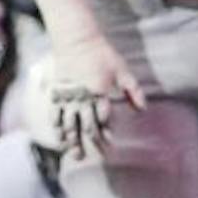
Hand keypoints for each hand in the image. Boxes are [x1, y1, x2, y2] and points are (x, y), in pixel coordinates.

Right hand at [48, 28, 144, 157]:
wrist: (76, 40)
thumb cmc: (103, 55)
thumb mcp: (123, 71)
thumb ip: (134, 91)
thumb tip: (142, 110)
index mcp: (99, 92)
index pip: (103, 120)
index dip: (106, 135)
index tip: (110, 148)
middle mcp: (82, 97)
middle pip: (86, 126)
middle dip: (93, 144)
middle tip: (99, 157)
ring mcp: (68, 96)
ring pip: (69, 125)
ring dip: (73, 142)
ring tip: (77, 156)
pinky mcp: (57, 93)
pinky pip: (55, 115)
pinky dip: (58, 129)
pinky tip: (61, 140)